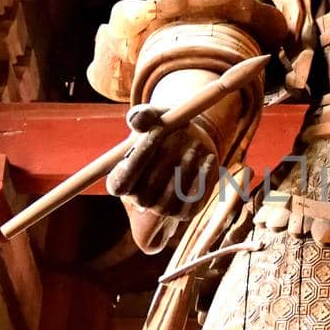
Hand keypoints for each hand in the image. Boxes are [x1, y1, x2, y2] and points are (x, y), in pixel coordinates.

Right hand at [107, 105, 218, 223]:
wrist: (189, 142)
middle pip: (147, 191)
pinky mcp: (185, 212)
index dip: (137, 158)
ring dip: (186, 168)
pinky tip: (209, 158)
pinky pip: (193, 201)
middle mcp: (139, 200)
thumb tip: (138, 122)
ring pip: (171, 196)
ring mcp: (162, 209)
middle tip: (182, 135)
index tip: (156, 131)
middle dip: (165, 160)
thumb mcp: (153, 117)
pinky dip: (203, 179)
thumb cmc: (163, 128)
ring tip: (196, 144)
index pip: (121, 182)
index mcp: (120, 181)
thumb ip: (142, 116)